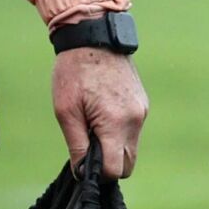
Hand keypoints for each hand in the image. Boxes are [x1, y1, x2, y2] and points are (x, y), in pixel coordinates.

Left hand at [51, 47, 148, 178]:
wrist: (93, 36)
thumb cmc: (74, 72)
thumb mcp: (66, 110)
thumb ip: (77, 145)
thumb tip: (82, 173)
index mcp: (116, 123)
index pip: (115, 170)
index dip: (97, 173)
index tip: (83, 161)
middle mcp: (135, 120)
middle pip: (127, 164)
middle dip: (108, 163)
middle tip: (87, 143)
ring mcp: (142, 111)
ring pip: (131, 148)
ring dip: (113, 146)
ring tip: (93, 123)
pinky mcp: (143, 104)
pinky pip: (133, 130)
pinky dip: (119, 132)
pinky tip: (102, 112)